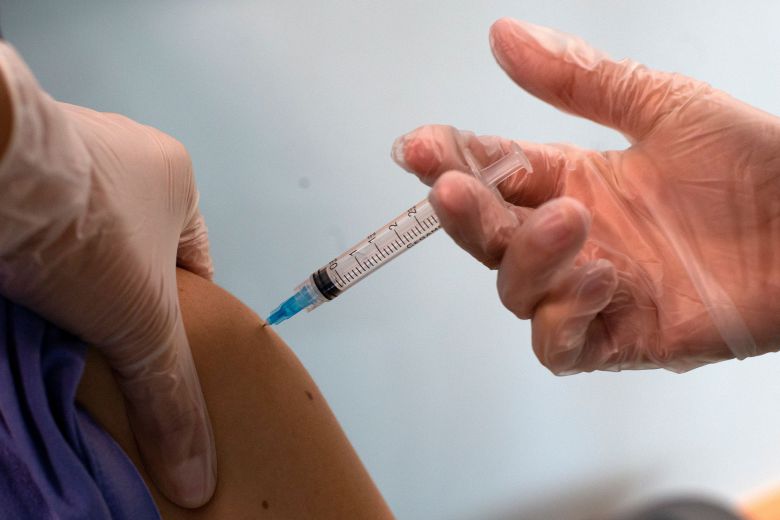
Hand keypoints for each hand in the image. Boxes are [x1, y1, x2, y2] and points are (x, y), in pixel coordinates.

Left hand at [0, 44, 214, 505]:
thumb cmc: (91, 234)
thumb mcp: (143, 323)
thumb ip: (171, 390)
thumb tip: (197, 476)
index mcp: (177, 175)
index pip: (194, 261)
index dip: (182, 313)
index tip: (156, 351)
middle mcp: (127, 151)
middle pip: (135, 249)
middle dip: (123, 296)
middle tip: (107, 342)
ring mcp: (66, 147)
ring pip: (83, 233)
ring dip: (74, 275)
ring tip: (58, 323)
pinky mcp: (12, 158)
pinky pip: (36, 218)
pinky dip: (32, 254)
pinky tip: (20, 285)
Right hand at [392, 18, 779, 373]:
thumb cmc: (758, 162)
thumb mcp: (664, 106)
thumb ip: (578, 79)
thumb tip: (504, 36)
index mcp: (574, 178)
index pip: (492, 171)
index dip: (450, 159)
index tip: (419, 146)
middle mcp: (573, 237)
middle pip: (489, 234)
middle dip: (463, 213)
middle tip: (452, 188)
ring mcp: (594, 289)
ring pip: (517, 291)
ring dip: (526, 260)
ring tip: (572, 223)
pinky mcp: (623, 338)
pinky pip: (561, 345)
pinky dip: (562, 318)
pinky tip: (599, 278)